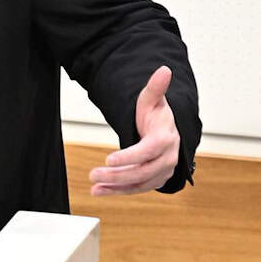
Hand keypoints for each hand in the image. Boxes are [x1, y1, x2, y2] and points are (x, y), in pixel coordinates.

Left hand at [90, 66, 179, 196]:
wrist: (165, 130)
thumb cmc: (155, 115)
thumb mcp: (151, 100)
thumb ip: (155, 88)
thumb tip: (164, 70)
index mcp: (166, 138)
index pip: (147, 151)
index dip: (129, 156)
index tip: (108, 159)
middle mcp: (167, 158)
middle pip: (142, 171)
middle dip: (117, 175)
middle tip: (93, 174)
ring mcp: (162, 171)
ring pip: (139, 183)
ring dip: (115, 187)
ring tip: (93, 187)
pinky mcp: (154, 180)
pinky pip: (136, 188)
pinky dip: (118, 191)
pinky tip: (99, 191)